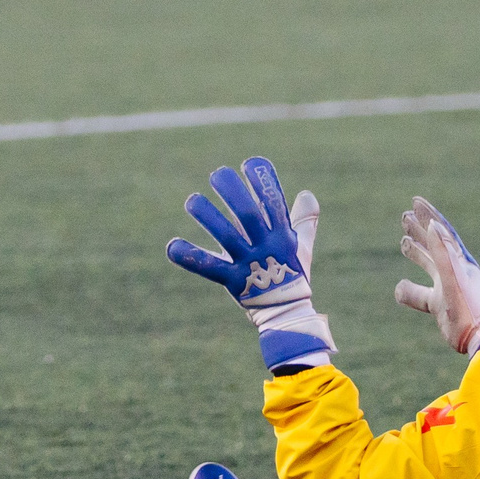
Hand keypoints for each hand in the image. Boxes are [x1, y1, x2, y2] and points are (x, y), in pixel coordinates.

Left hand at [166, 156, 336, 371]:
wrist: (287, 314)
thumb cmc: (292, 275)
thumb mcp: (301, 246)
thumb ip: (303, 219)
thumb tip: (307, 194)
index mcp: (283, 236)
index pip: (275, 203)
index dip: (264, 181)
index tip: (250, 164)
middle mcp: (267, 247)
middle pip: (248, 215)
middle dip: (233, 192)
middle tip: (217, 174)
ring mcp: (250, 264)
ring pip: (226, 236)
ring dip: (208, 216)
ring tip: (192, 201)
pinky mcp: (233, 281)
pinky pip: (209, 267)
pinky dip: (190, 256)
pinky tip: (172, 245)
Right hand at [396, 197, 479, 353]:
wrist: (478, 338)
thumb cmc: (467, 308)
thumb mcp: (453, 277)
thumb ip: (443, 252)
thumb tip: (433, 224)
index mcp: (460, 262)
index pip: (442, 232)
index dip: (430, 216)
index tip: (416, 201)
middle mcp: (454, 272)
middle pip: (435, 245)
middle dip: (421, 230)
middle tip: (405, 216)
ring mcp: (447, 288)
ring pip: (429, 264)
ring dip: (417, 251)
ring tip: (403, 240)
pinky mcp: (441, 304)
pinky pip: (422, 292)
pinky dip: (409, 287)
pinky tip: (398, 286)